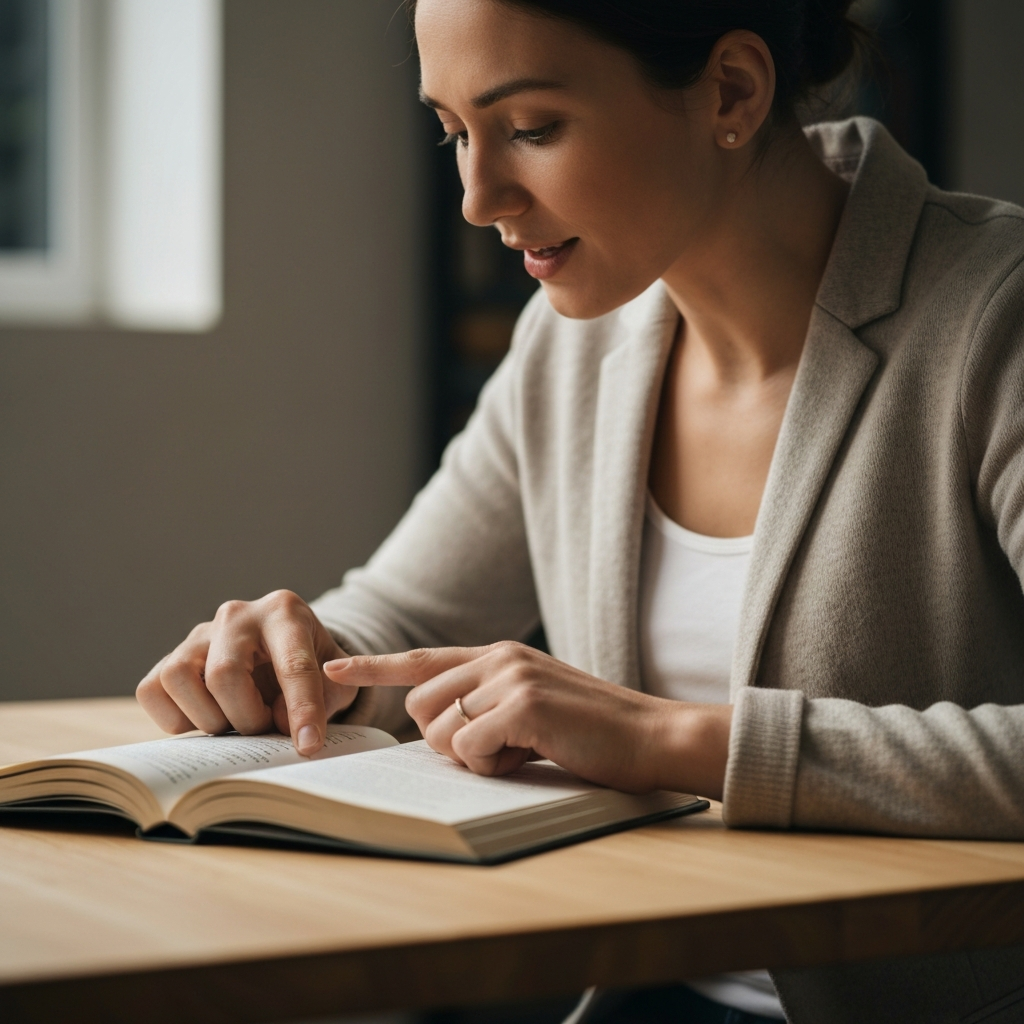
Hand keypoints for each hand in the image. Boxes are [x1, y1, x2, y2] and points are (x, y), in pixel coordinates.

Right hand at [136, 590, 358, 753]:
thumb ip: (326, 698)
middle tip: (264, 728)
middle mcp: (237, 615)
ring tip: (235, 721)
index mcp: (285, 613)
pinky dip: (175, 718)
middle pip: (225, 674)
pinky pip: (152, 690)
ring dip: (209, 717)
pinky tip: (206, 717)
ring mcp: (198, 634)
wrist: (282, 653)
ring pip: (179, 677)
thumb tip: (282, 721)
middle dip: (247, 717)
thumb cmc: (313, 667)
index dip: (303, 709)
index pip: (293, 665)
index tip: (309, 745)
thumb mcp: (338, 680)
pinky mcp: (169, 657)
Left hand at [324, 641, 731, 796]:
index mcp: (498, 655)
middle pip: (419, 704)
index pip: (422, 659)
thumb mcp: (530, 707)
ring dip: (472, 756)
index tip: (330, 668)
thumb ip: (485, 705)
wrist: (650, 736)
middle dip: (443, 740)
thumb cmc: (590, 733)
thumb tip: (438, 731)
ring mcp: (510, 676)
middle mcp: (498, 656)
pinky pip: (470, 747)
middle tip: (497, 750)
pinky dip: (493, 764)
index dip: (373, 666)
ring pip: (440, 728)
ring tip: (521, 751)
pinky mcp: (523, 703)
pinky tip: (531, 755)